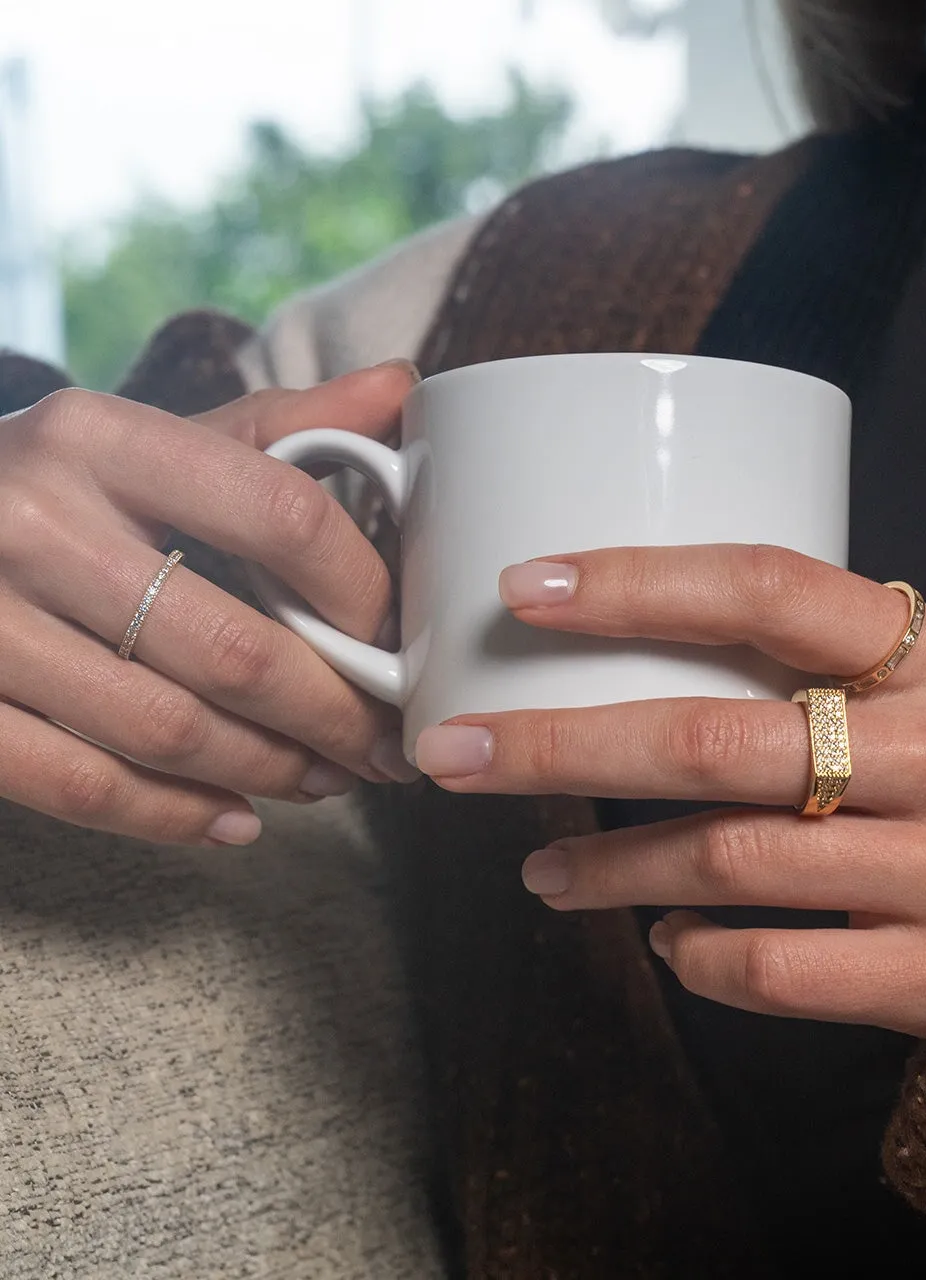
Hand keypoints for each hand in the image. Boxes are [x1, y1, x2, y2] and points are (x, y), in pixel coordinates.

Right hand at [0, 364, 418, 846]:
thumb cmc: (49, 489)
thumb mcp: (143, 438)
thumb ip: (270, 426)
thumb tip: (398, 389)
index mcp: (97, 440)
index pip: (280, 515)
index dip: (361, 592)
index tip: (392, 638)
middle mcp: (33, 523)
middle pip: (233, 650)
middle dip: (332, 714)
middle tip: (382, 743)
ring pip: (166, 730)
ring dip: (269, 771)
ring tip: (327, 778)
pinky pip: (80, 785)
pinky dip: (171, 816)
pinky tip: (234, 818)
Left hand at [414, 544, 925, 1038]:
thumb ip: (828, 657)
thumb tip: (642, 639)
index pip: (766, 590)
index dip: (632, 584)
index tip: (522, 590)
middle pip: (710, 740)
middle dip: (559, 747)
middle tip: (455, 754)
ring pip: (725, 860)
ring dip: (608, 867)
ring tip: (541, 868)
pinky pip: (779, 971)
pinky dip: (699, 958)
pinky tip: (665, 942)